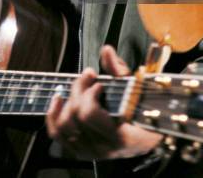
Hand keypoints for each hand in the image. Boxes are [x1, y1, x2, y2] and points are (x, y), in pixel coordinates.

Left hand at [46, 45, 162, 159]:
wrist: (148, 136)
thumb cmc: (143, 110)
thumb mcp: (137, 89)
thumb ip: (119, 70)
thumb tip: (106, 50)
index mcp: (121, 136)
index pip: (88, 114)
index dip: (89, 93)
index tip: (99, 82)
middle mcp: (104, 148)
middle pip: (74, 116)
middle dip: (78, 90)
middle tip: (88, 76)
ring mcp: (91, 152)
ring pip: (63, 126)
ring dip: (66, 101)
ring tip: (76, 85)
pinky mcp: (81, 151)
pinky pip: (58, 134)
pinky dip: (53, 115)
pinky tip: (58, 99)